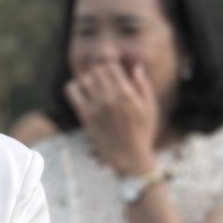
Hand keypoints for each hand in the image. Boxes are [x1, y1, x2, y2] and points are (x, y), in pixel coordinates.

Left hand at [65, 61, 159, 175]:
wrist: (129, 157)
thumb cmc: (142, 132)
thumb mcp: (150, 108)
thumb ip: (143, 86)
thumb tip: (135, 67)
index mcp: (127, 94)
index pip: (111, 66)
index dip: (110, 67)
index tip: (112, 74)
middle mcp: (111, 98)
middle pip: (96, 70)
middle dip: (99, 72)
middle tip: (102, 82)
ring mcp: (96, 107)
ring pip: (84, 78)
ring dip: (87, 80)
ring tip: (93, 88)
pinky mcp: (85, 116)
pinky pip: (72, 91)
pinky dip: (74, 87)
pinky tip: (82, 93)